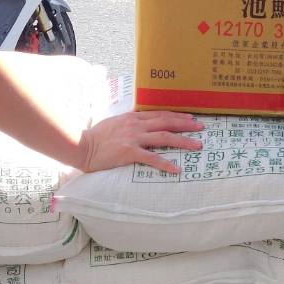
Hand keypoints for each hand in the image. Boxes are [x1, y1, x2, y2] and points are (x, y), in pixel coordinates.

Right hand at [76, 110, 203, 173]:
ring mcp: (133, 138)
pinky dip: (166, 163)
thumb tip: (141, 121)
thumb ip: (129, 122)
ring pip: (164, 137)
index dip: (177, 115)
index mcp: (133, 117)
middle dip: (186, 124)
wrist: (81, 146)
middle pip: (167, 122)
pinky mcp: (129, 152)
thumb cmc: (96, 136)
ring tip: (197, 145)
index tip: (191, 117)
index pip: (160, 114)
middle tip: (201, 128)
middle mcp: (136, 125)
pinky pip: (152, 157)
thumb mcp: (115, 122)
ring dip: (183, 141)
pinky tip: (176, 168)